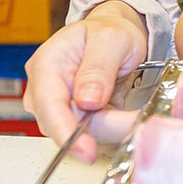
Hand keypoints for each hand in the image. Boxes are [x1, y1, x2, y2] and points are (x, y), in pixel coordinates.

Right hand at [23, 1, 150, 162]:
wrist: (114, 36)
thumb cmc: (109, 32)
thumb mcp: (111, 38)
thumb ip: (99, 67)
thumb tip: (86, 100)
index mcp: (47, 63)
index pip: (48, 105)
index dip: (65, 131)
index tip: (86, 150)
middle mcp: (46, 88)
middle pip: (63, 124)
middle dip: (100, 128)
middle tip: (135, 122)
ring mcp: (59, 105)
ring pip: (79, 132)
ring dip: (111, 128)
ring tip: (136, 114)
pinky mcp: (75, 117)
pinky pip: (92, 132)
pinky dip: (113, 128)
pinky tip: (128, 116)